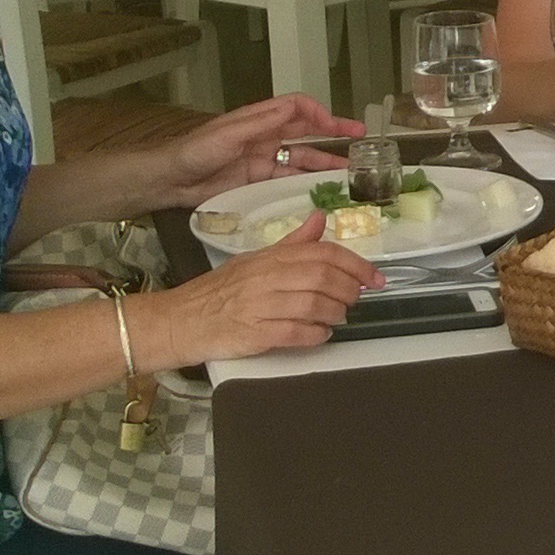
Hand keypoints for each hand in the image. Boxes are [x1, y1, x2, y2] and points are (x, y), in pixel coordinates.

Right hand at [145, 214, 381, 362]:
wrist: (179, 320)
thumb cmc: (218, 292)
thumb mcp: (255, 259)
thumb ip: (291, 243)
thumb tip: (319, 219)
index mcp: (269, 257)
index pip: (323, 253)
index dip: (356, 265)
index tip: (375, 278)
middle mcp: (266, 277)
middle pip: (323, 277)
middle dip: (349, 290)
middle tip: (355, 299)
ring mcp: (260, 305)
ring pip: (314, 304)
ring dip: (335, 313)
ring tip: (337, 317)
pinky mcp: (254, 333)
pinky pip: (295, 333)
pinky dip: (315, 335)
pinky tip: (319, 335)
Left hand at [155, 96, 362, 205]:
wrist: (171, 179)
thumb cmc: (194, 151)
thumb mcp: (226, 134)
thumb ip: (260, 123)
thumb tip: (292, 109)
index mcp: (259, 118)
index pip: (297, 108)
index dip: (319, 113)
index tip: (335, 126)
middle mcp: (265, 135)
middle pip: (306, 131)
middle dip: (333, 133)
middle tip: (360, 139)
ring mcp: (264, 158)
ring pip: (302, 157)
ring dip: (325, 161)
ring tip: (349, 171)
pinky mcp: (259, 180)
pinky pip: (289, 177)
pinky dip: (307, 181)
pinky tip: (322, 188)